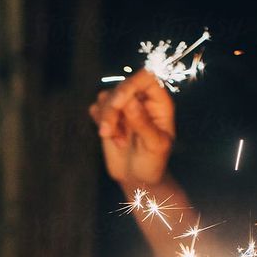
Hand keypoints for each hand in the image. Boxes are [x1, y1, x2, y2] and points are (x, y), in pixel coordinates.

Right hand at [88, 69, 174, 186]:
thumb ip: (143, 123)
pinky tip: (111, 138)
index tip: (118, 104)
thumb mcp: (154, 146)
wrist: (138, 179)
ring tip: (117, 140)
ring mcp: (125, 107)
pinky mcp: (109, 115)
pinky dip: (99, 122)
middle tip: (108, 132)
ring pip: (106, 96)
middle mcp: (143, 100)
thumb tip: (131, 101)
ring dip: (106, 119)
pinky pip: (96, 107)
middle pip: (121, 86)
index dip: (130, 85)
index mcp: (160, 103)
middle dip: (111, 109)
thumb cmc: (153, 163)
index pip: (146, 78)